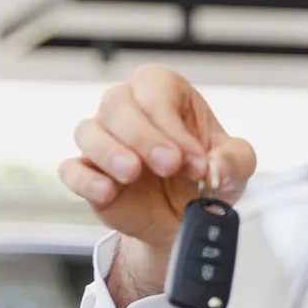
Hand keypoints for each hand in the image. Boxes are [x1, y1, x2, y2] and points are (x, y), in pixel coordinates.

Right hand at [58, 64, 257, 303]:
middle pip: (117, 103)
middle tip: (168, 165)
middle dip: (143, 135)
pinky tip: (107, 191)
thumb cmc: (205, 177)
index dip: (171, 123)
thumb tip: (216, 167)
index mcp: (165, 93)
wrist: (184, 218)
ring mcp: (104, 140)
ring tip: (133, 174)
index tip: (193, 160)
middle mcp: (129, 109)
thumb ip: (235, 160)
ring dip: (110, 152)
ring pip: (88, 131)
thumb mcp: (236, 165)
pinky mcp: (87, 172)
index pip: (155, 89)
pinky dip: (85, 180)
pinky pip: (71, 169)